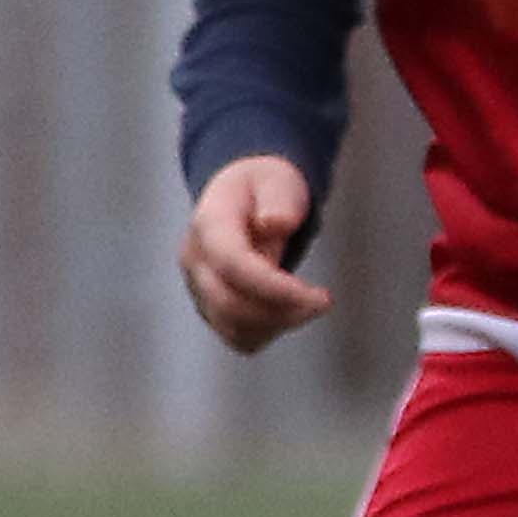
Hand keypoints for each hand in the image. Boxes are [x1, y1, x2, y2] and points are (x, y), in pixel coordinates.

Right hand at [176, 155, 330, 350]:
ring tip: (309, 303)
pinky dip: (268, 332)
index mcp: (209, 225)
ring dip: (279, 324)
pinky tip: (290, 310)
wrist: (243, 196)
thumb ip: (279, 201)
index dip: (276, 289)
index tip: (320, 296)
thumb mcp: (278, 180)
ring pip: (233, 328)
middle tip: (322, 300)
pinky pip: (238, 336)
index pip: (234, 266)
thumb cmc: (264, 189)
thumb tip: (275, 223)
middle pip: (230, 305)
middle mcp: (195, 260)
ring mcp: (198, 287)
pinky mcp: (210, 307)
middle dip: (283, 311)